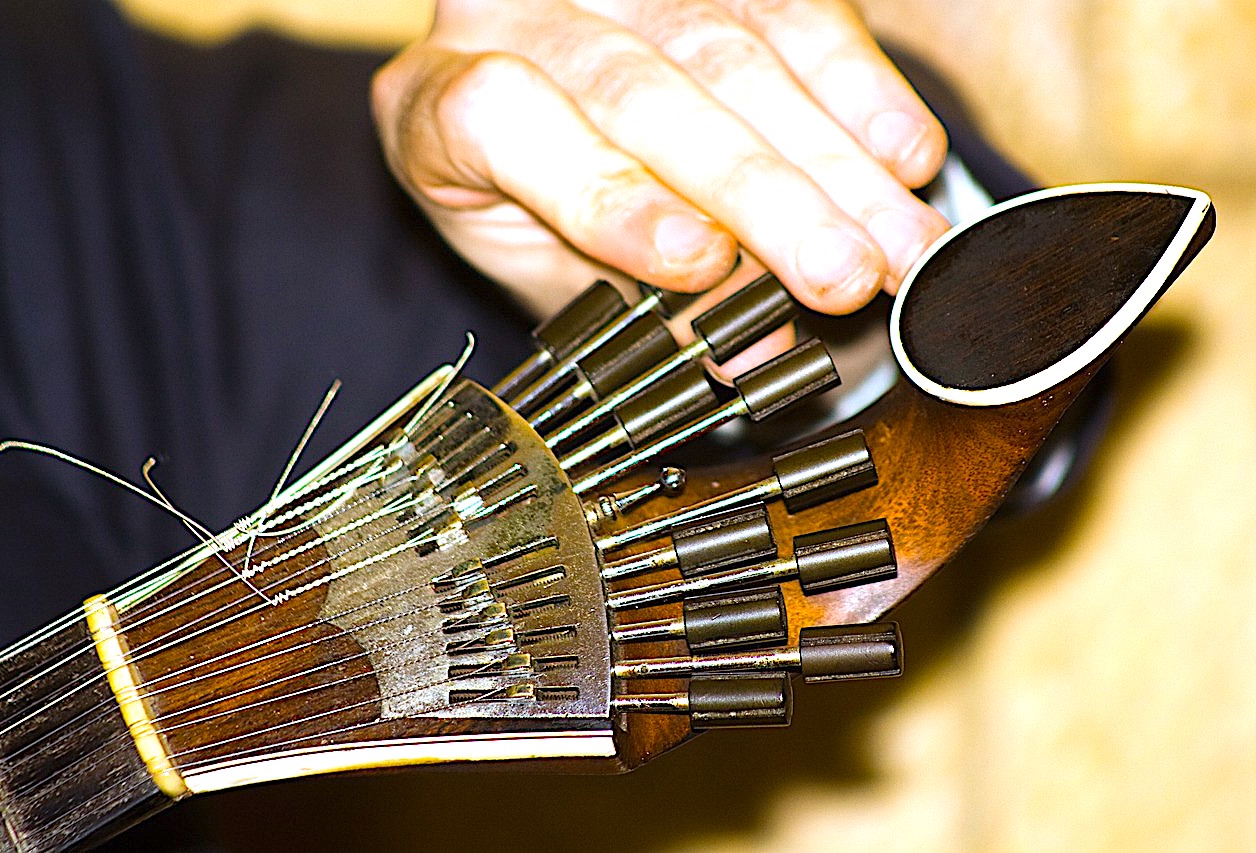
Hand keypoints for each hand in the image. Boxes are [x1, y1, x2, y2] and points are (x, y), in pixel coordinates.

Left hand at [372, 0, 948, 324]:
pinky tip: (907, 154)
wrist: (560, 126)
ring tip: (904, 246)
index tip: (701, 262)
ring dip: (835, 158)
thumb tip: (747, 356)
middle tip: (847, 274)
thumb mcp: (567, 277)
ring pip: (731, 46)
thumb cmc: (543, 217)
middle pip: (639, 88)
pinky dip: (859, 86)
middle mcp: (513, 13)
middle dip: (762, 190)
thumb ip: (644, 307)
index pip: (507, 120)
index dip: (609, 192)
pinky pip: (791, 7)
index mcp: (440, 104)